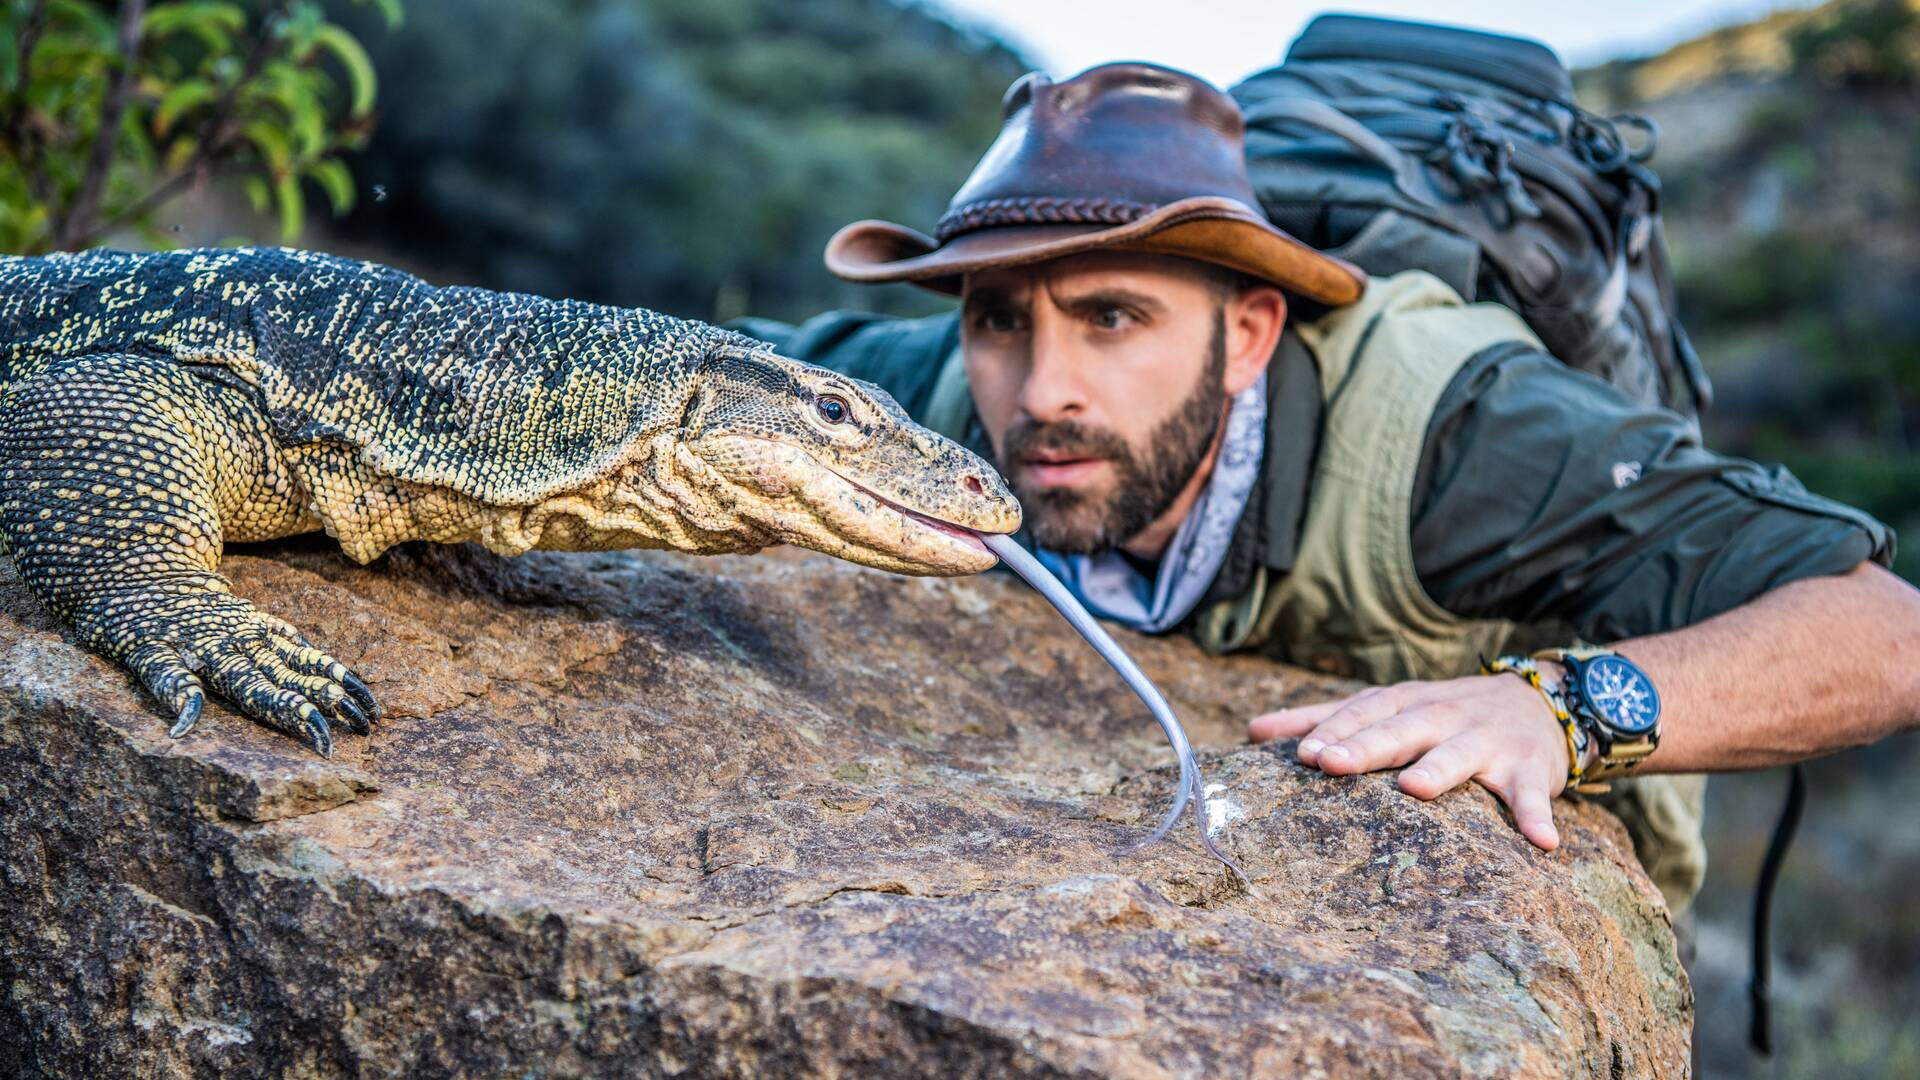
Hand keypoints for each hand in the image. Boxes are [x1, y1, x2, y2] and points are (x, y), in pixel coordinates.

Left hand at [1247, 669, 1572, 850]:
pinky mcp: (1530, 769)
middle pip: (1401, 728)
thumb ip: (1323, 718)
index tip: (1302, 753)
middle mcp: (1444, 716)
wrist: (1539, 702)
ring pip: (1461, 754)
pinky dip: (1537, 817)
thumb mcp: (1387, 706)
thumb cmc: (1443, 713)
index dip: (1334, 730)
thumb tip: (1252, 731)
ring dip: (1440, 768)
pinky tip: (1542, 844)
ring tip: (1416, 788)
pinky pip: (1532, 795)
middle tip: (1330, 763)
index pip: (1364, 712)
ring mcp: (1488, 742)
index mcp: (1405, 702)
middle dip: (1366, 744)